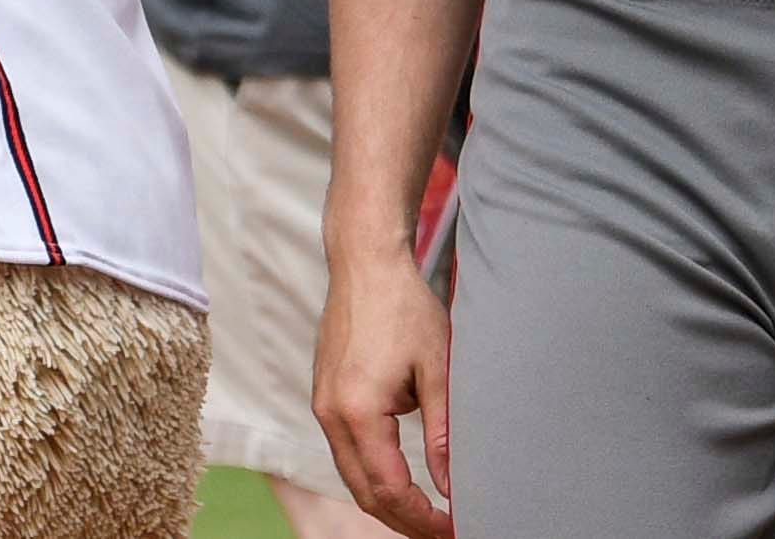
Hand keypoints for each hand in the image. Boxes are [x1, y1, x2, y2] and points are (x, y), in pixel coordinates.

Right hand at [315, 247, 453, 538]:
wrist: (365, 263)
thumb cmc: (403, 306)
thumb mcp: (436, 370)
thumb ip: (443, 433)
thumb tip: (451, 485)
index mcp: (358, 411)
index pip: (389, 488)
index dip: (420, 517)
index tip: (451, 527)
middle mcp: (331, 414)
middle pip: (364, 492)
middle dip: (402, 520)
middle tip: (440, 531)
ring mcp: (322, 405)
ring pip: (351, 475)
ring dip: (386, 500)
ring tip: (426, 513)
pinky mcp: (325, 395)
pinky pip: (345, 451)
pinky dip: (372, 473)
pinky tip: (400, 478)